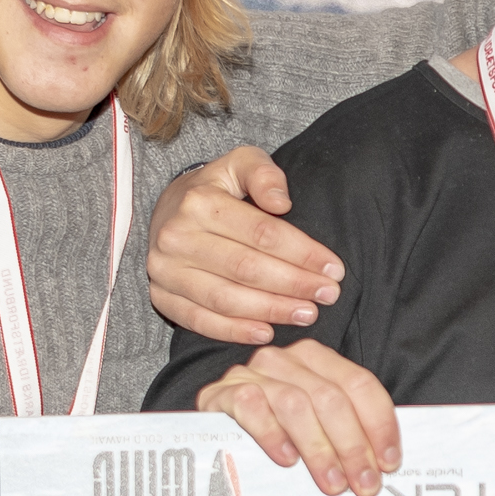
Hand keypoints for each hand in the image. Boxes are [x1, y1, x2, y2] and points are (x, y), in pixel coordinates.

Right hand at [148, 148, 344, 343]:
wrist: (167, 209)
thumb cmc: (217, 188)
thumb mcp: (240, 163)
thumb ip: (264, 173)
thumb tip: (281, 203)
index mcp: (199, 202)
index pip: (262, 233)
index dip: (302, 253)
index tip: (334, 268)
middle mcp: (177, 237)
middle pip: (246, 268)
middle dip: (293, 284)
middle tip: (328, 295)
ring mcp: (165, 270)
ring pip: (224, 298)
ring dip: (270, 310)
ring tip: (307, 314)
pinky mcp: (160, 296)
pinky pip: (198, 320)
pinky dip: (233, 331)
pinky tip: (266, 332)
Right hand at [196, 337, 401, 495]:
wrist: (213, 433)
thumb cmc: (277, 434)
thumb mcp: (317, 428)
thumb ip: (348, 433)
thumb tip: (385, 465)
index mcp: (318, 359)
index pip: (360, 384)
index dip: (380, 425)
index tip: (389, 463)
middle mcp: (286, 360)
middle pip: (331, 398)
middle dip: (353, 445)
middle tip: (363, 484)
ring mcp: (252, 373)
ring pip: (296, 404)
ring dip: (320, 449)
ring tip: (332, 483)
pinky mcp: (221, 392)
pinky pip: (251, 407)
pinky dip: (272, 434)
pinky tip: (286, 459)